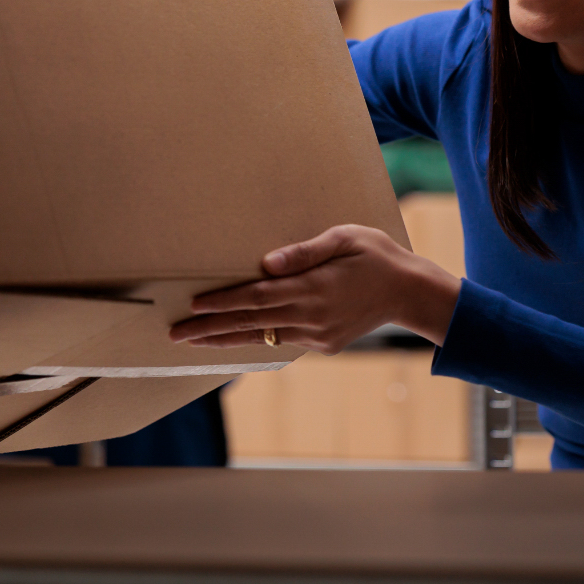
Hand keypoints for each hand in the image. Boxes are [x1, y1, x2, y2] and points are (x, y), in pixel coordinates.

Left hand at [169, 224, 461, 353]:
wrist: (409, 293)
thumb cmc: (376, 255)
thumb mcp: (345, 239)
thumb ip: (305, 251)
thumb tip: (267, 263)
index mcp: (313, 288)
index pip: (256, 297)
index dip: (223, 302)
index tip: (193, 305)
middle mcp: (310, 316)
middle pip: (249, 323)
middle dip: (209, 328)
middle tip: (174, 335)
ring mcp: (316, 335)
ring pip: (261, 338)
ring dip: (225, 339)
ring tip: (193, 342)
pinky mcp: (323, 344)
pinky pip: (282, 341)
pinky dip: (255, 340)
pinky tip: (234, 338)